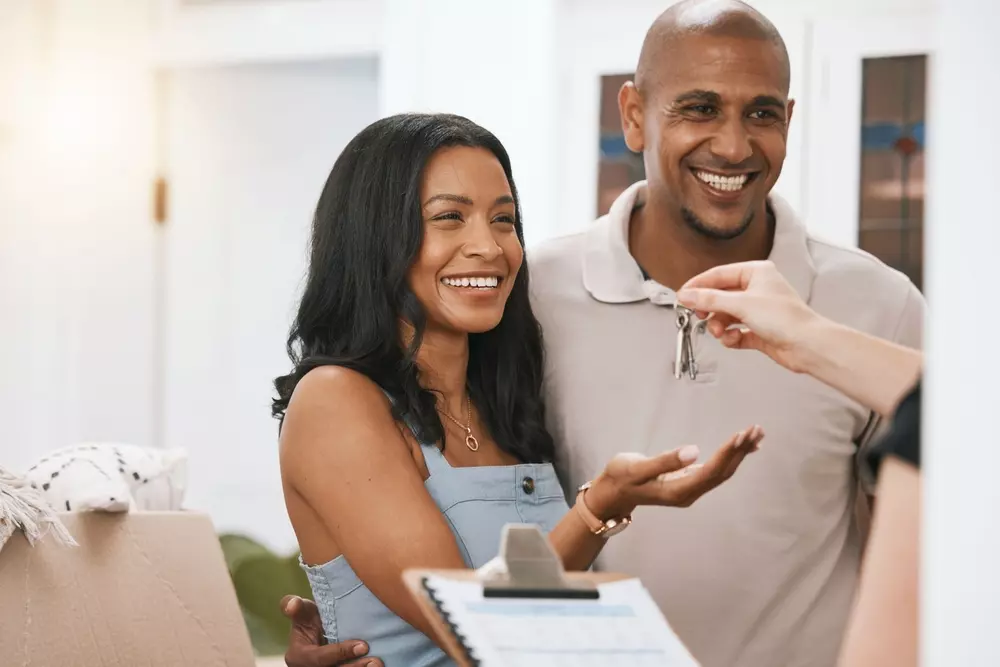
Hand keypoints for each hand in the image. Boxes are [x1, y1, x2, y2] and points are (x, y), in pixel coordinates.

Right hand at [281, 595, 383, 666]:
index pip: (319, 658)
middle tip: (375, 661)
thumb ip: (297, 607)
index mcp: (298, 656)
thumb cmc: (310, 619)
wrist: (319, 631)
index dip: (340, 653)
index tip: (363, 645)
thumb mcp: (303, 610)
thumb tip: (292, 605)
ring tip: (378, 665)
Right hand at [584, 426, 763, 519]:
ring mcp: (691, 489)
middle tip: (756, 429)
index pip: (711, 470)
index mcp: (679, 490)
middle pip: (722, 472)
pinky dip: (731, 457)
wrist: (613, 493)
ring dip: (739, 453)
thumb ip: (665, 461)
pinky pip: (716, 470)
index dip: (727, 453)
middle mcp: (690, 493)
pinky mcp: (689, 482)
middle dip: (740, 451)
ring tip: (756, 434)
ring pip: (722, 472)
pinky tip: (743, 448)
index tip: (741, 435)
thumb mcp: (637, 468)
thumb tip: (694, 451)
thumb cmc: (622, 478)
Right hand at [676, 260, 821, 372]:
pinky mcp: (759, 330)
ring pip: (726, 315)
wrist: (808, 345)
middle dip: (710, 309)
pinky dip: (730, 337)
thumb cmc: (785, 318)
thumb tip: (686, 295)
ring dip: (719, 325)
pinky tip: (733, 340)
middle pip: (721, 296)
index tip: (682, 296)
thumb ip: (709, 300)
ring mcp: (758, 311)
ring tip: (720, 332)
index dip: (698, 285)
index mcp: (756, 273)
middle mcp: (757, 289)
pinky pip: (735, 331)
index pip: (718, 275)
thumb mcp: (740, 304)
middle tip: (700, 316)